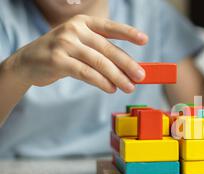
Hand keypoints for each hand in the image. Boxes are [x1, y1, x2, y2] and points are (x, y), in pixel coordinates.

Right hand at [10, 15, 147, 92]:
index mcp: (84, 23)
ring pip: (98, 62)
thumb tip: (131, 70)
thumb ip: (102, 53)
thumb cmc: (63, 54)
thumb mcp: (81, 46)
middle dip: (127, 64)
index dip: (128, 33)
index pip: (110, 27)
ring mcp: (64, 43)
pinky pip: (85, 72)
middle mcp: (74, 29)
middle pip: (107, 48)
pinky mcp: (57, 60)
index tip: (145, 40)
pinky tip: (110, 88)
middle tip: (141, 76)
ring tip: (129, 87)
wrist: (28, 62)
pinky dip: (101, 82)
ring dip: (117, 77)